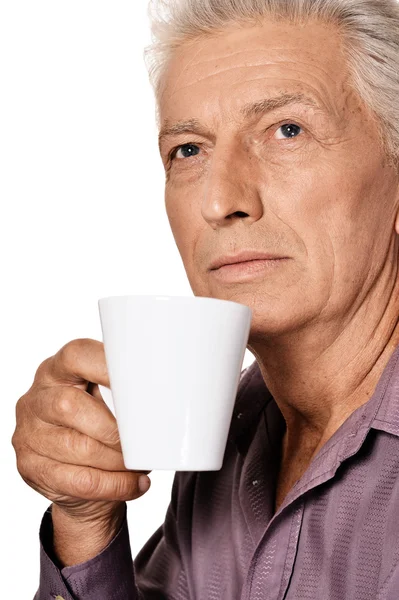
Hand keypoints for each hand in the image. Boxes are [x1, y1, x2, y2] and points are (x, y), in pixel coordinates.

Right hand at [12, 338, 151, 525]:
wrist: (78, 480)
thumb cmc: (100, 427)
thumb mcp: (107, 401)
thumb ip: (125, 391)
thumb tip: (173, 393)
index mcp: (57, 370)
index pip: (77, 355)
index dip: (106, 366)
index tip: (137, 381)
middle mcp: (36, 398)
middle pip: (70, 405)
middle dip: (113, 428)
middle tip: (139, 440)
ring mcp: (29, 433)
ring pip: (77, 447)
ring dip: (118, 460)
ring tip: (138, 464)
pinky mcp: (31, 467)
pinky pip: (80, 480)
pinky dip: (115, 484)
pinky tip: (134, 483)